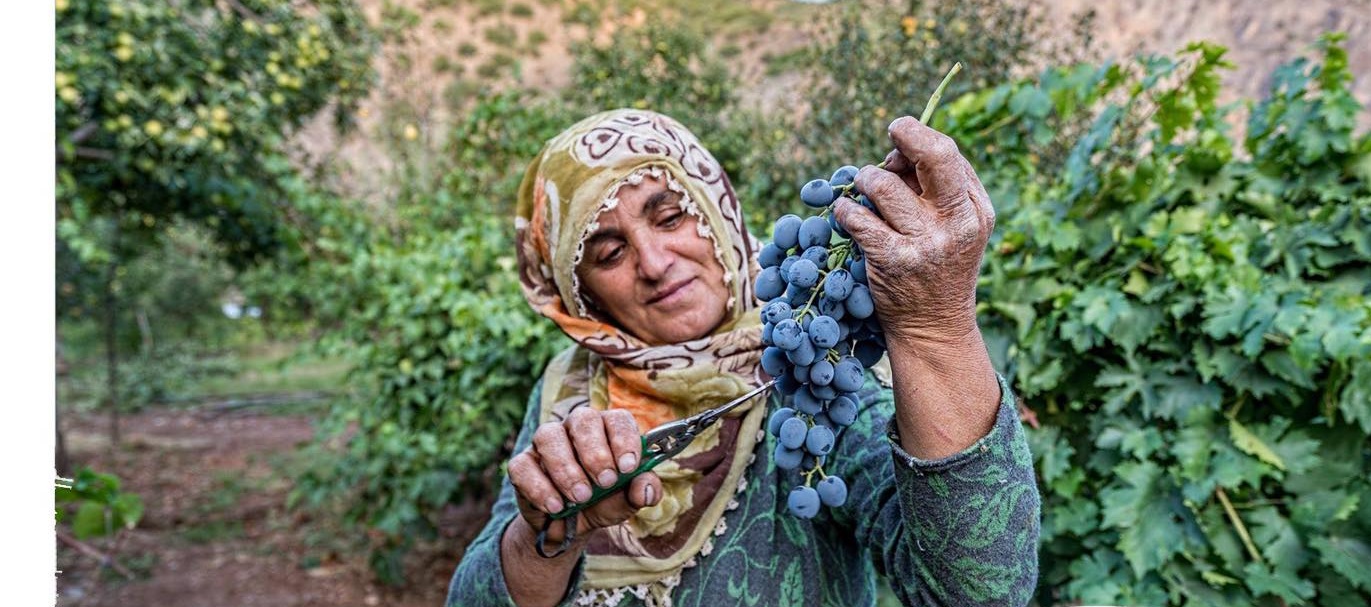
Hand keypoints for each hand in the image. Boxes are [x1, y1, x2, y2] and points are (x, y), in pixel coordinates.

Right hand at [507, 407, 662, 545]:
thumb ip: (643, 491)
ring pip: (549, 436)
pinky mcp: (523, 463)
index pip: (617, 419)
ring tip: (580, 498)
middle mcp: (575, 428)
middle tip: (605, 481)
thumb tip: (645, 486)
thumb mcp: (627, 501)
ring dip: (567, 469)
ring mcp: (546, 443)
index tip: (628, 467)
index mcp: (607, 430)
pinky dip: (539, 487)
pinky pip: (523, 466)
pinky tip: (555, 506)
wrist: (569, 528)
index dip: (624, 440)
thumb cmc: (602, 503)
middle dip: (595, 452)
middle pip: (583, 419)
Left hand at [834, 116, 994, 347]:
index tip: (899, 138)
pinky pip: (857, 218)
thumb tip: (897, 151)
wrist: (934, 328)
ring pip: (882, 184)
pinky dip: (845, 212)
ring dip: (864, 181)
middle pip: (934, 154)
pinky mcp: (894, 260)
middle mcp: (957, 222)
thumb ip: (936, 190)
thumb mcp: (955, 229)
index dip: (918, 139)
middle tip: (891, 133)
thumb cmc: (937, 269)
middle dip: (906, 133)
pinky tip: (846, 217)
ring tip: (863, 193)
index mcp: (976, 209)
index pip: (948, 153)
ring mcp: (927, 242)